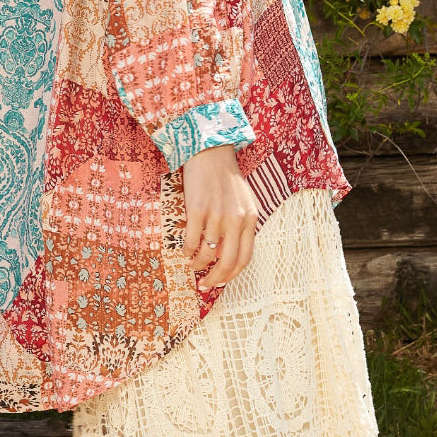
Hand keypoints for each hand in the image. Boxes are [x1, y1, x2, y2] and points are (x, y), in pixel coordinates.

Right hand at [181, 143, 259, 288]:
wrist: (210, 152)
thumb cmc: (226, 178)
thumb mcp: (244, 202)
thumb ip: (242, 226)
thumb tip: (229, 253)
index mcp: (251, 219)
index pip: (244, 257)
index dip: (232, 275)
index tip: (221, 282)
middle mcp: (236, 220)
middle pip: (227, 261)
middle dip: (215, 278)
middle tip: (205, 285)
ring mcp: (216, 215)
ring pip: (206, 253)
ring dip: (197, 263)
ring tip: (192, 263)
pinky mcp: (197, 210)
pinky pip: (191, 240)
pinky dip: (186, 250)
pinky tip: (185, 250)